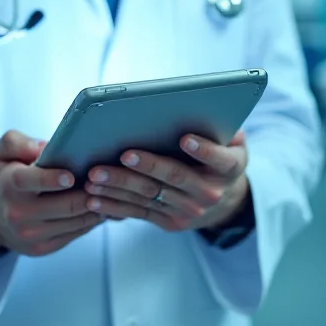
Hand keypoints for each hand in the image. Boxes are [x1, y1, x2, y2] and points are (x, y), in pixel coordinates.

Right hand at [0, 130, 161, 256]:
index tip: (72, 174)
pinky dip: (92, 219)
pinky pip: (76, 233)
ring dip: (97, 205)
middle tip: (110, 177)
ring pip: (76, 221)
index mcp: (9, 185)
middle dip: (90, 191)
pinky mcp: (43, 248)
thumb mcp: (1, 150)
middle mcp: (19, 214)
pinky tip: (103, 203)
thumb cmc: (3, 173)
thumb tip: (43, 147)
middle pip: (65, 205)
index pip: (31, 181)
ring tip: (114, 188)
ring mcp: (32, 235)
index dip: (52, 179)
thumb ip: (17, 142)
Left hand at [83, 131, 249, 232]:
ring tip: (95, 176)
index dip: (203, 149)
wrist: (223, 201)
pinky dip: (114, 206)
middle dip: (147, 165)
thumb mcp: (232, 140)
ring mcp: (189, 211)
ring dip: (120, 186)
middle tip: (123, 154)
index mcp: (230, 168)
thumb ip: (221, 125)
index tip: (185, 137)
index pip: (220, 159)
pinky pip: (138, 212)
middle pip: (175, 177)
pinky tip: (94, 198)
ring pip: (150, 196)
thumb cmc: (219, 156)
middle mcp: (210, 193)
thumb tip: (202, 103)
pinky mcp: (169, 222)